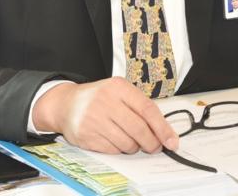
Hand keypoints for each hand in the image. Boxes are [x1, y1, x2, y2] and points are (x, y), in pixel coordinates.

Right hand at [31, 77, 179, 153]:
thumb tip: (165, 133)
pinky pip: (113, 150)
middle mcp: (105, 101)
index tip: (172, 141)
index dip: (162, 128)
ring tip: (130, 140)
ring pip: (127, 143)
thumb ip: (141, 107)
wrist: (66, 104)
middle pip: (139, 129)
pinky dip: (119, 149)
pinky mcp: (86, 136)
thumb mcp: (120, 93)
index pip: (147, 109)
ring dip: (134, 147)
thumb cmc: (99, 98)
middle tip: (154, 147)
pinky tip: (114, 140)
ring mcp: (94, 119)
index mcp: (118, 87)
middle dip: (151, 143)